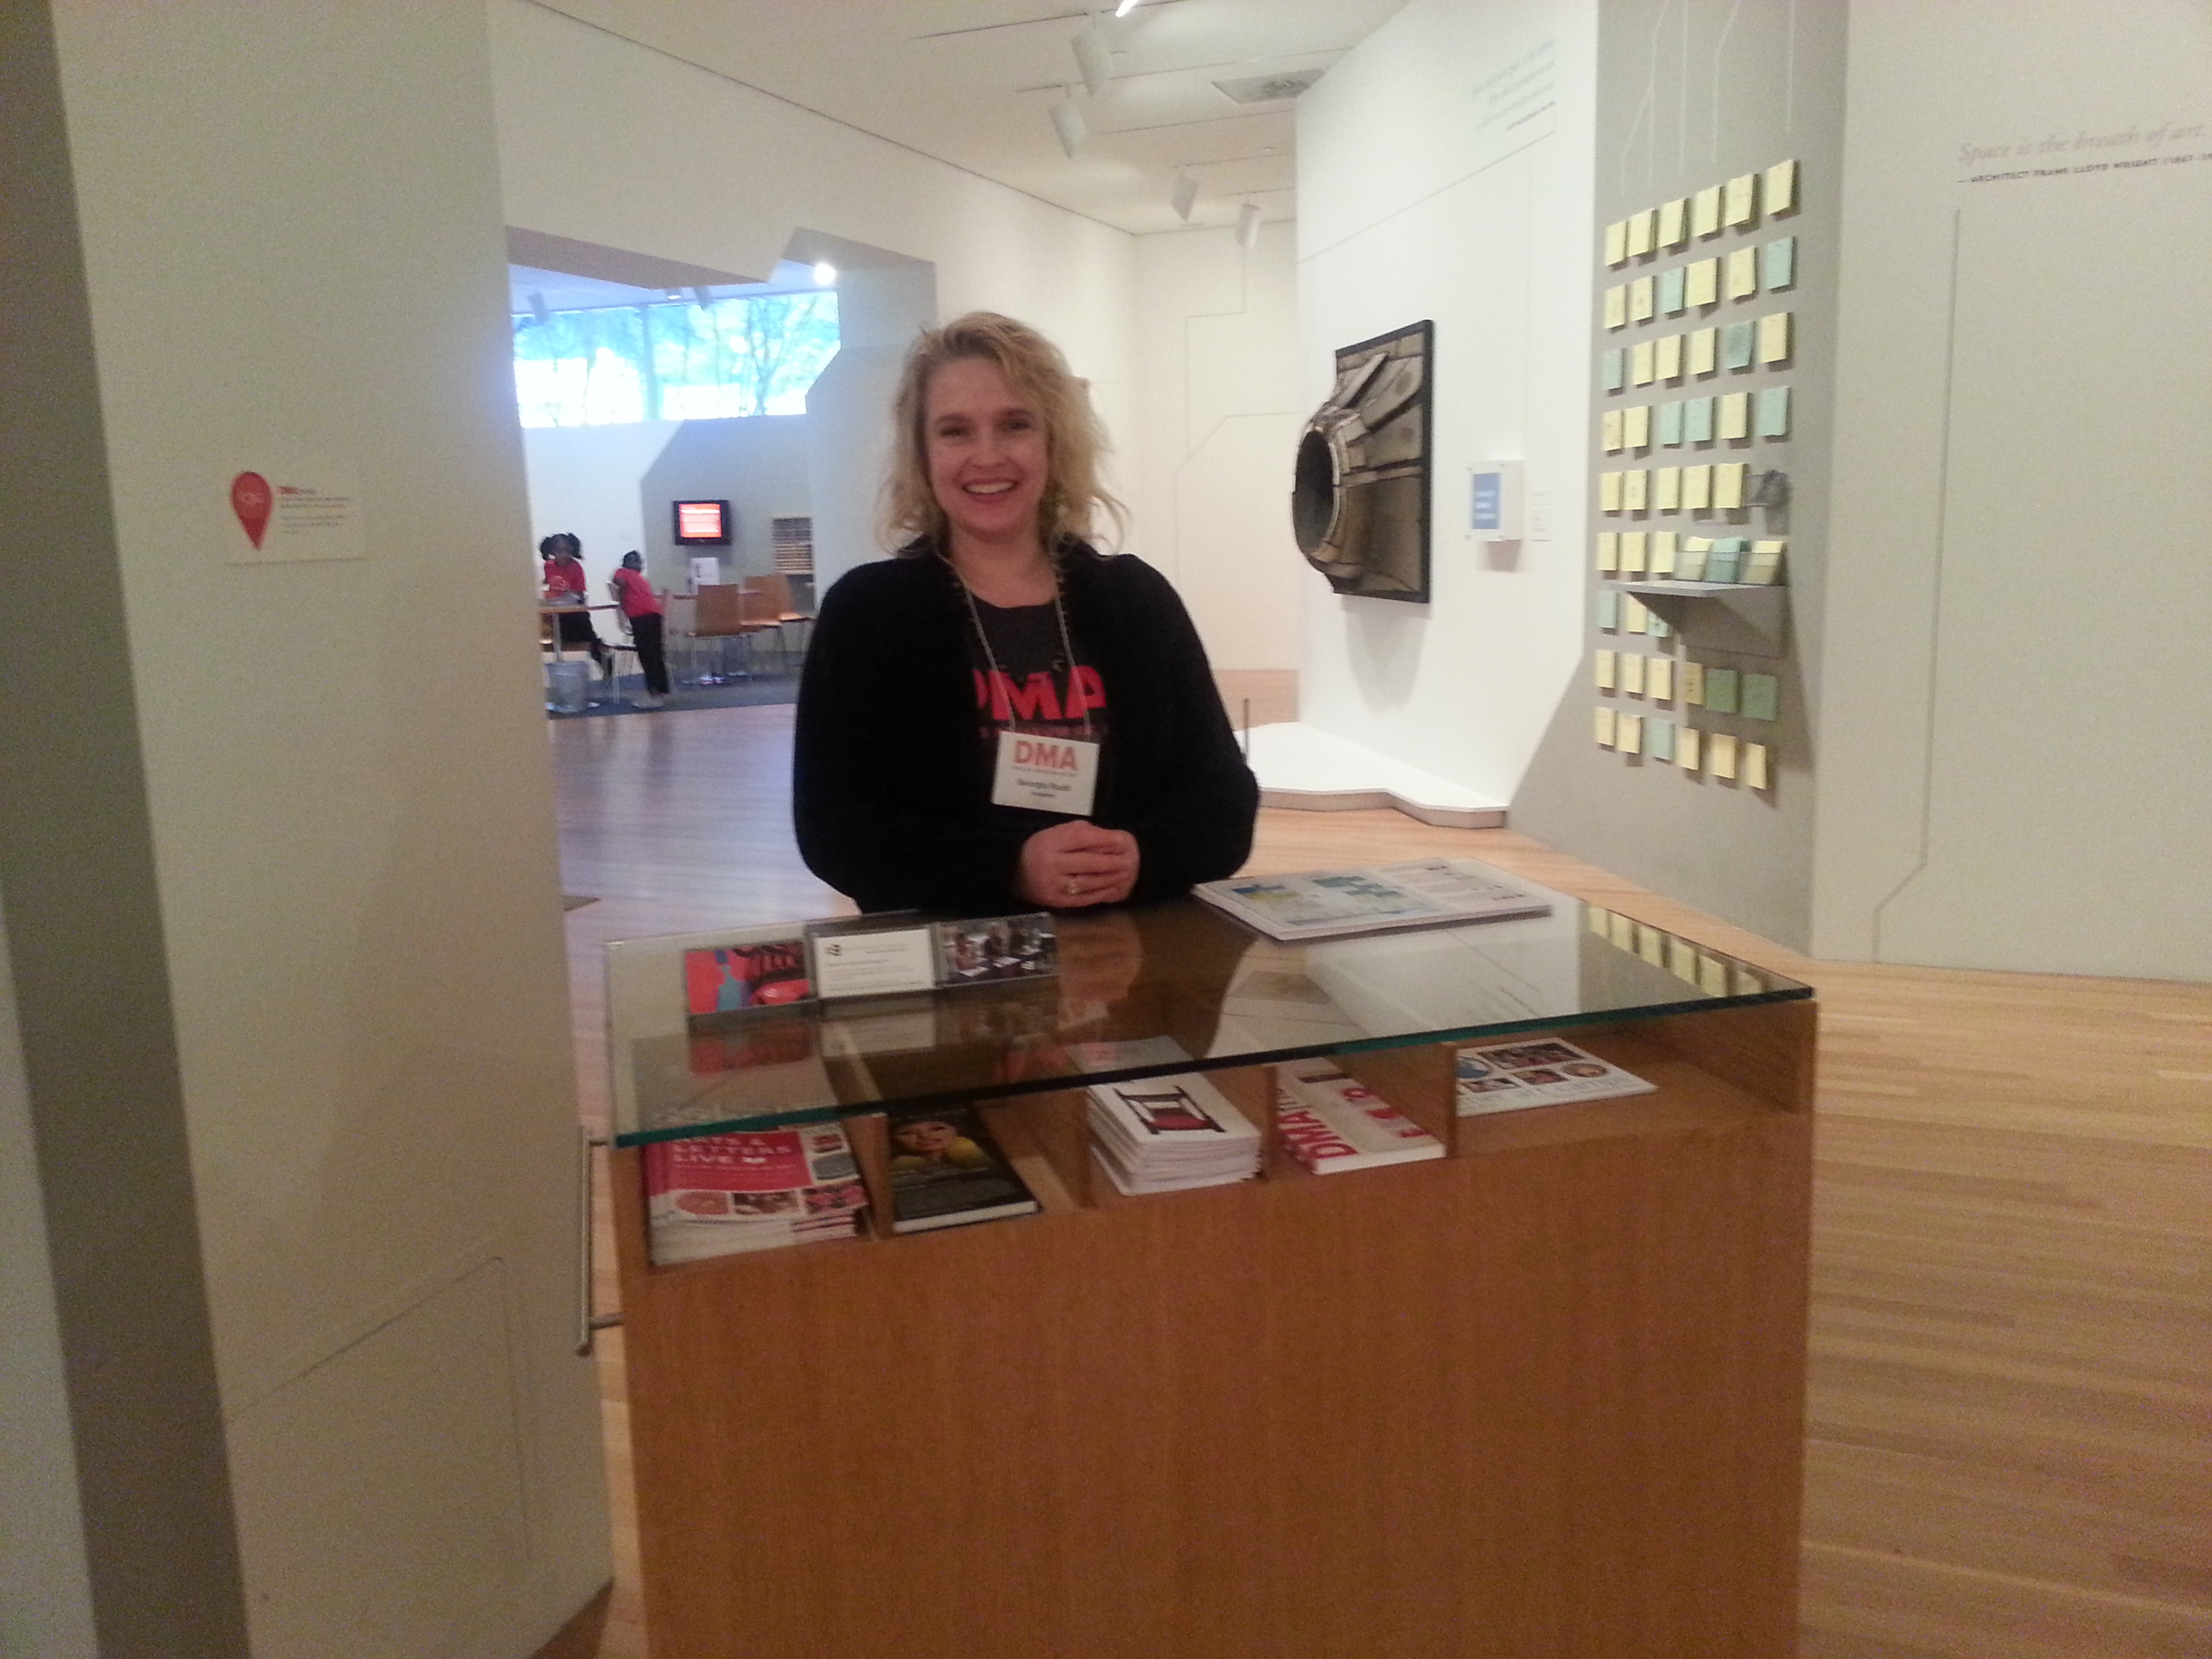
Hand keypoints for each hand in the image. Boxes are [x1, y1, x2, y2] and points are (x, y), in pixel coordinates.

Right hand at [1016, 820, 1138, 908]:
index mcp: (1051, 842)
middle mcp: (1051, 863)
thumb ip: (1082, 832)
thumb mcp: (1057, 832)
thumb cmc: (1042, 847)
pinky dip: (1099, 894)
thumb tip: (1111, 838)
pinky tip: (1112, 889)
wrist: (1014, 871)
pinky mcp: (1055, 901)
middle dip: (1112, 862)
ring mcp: (1053, 884)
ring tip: (1125, 875)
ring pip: (1087, 882)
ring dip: (1109, 879)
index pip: (1082, 839)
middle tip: (1130, 861)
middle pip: (1088, 863)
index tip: (1123, 840)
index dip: (1105, 840)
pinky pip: (1081, 898)